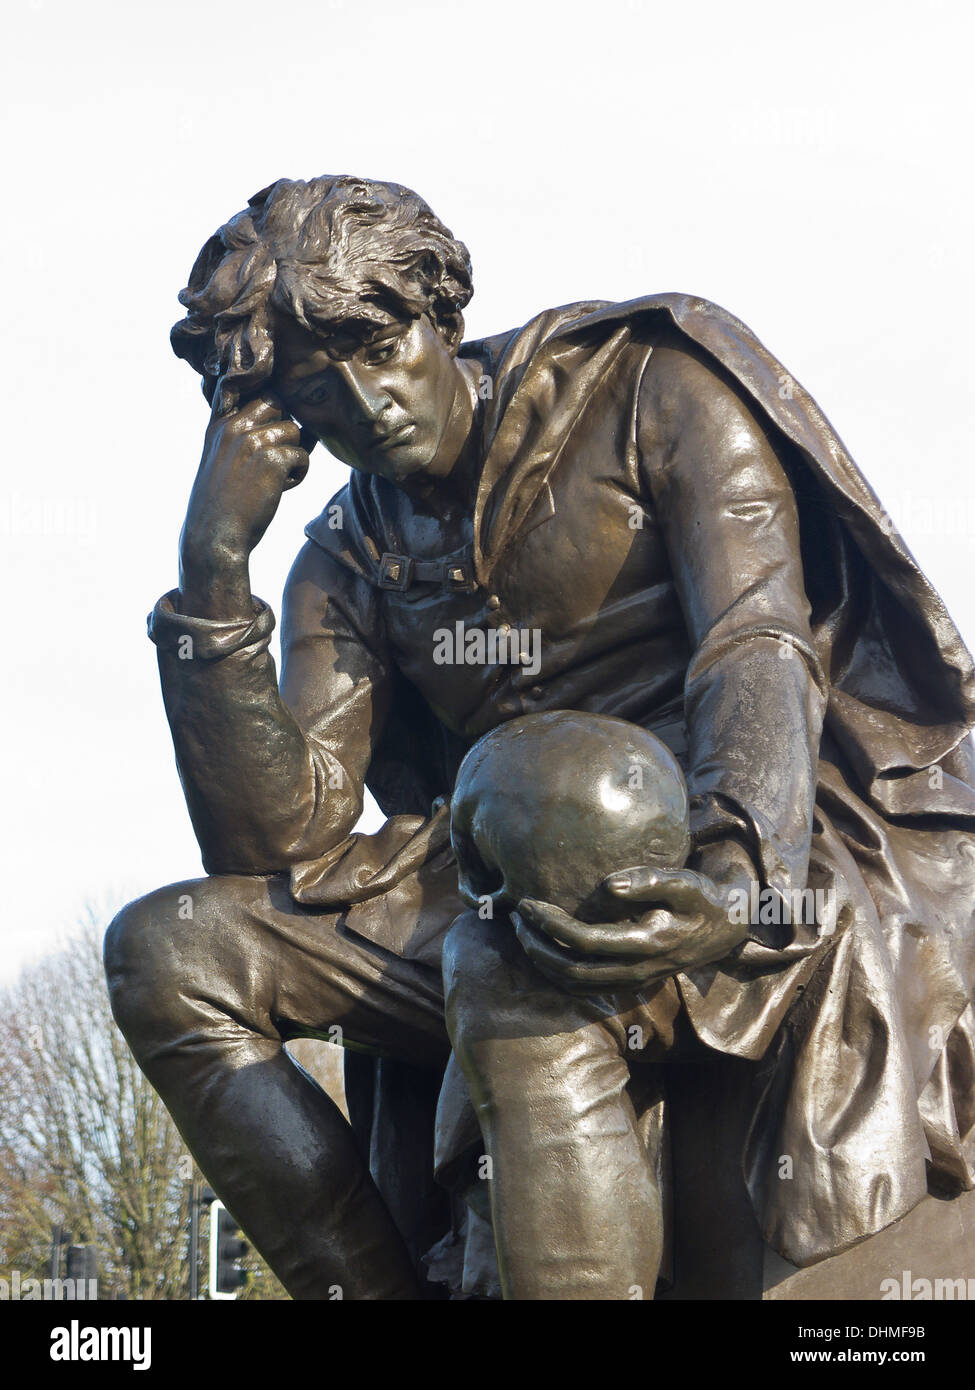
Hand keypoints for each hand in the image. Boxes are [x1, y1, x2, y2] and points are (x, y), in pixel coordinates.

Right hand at [181, 390, 309, 571]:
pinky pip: (303, 456)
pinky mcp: (273, 460)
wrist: (214, 537)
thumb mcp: (218, 460)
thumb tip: (281, 422)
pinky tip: (281, 489)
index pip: (246, 390)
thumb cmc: (221, 505)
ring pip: (294, 431)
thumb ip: (238, 437)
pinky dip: (299, 474)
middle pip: (277, 403)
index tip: (269, 419)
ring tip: (278, 478)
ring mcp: (253, 441)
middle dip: (284, 428)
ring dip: (293, 455)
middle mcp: (234, 427)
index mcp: (219, 425)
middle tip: (278, 456)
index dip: (266, 402)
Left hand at [511, 865, 749, 995]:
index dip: (550, 924)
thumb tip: (608, 884)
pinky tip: (543, 951)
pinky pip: (585, 990)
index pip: (584, 941)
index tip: (527, 903)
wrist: (725, 929)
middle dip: (536, 947)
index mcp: (647, 944)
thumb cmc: (701, 899)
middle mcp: (637, 970)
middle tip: (514, 919)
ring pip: (575, 986)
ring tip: (522, 934)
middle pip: (572, 971)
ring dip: (543, 963)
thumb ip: (649, 880)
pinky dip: (557, 975)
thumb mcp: (684, 882)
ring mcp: (633, 982)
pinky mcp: (629, 984)